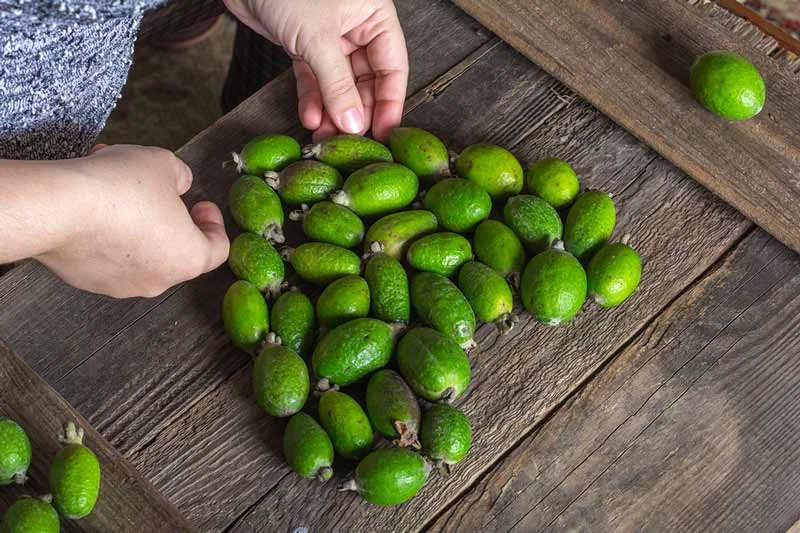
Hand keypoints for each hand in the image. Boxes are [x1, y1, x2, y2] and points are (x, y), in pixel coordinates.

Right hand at [36, 145, 228, 297]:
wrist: (57, 210)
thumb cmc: (121, 187)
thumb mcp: (163, 164)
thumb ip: (180, 175)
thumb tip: (179, 183)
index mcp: (189, 258)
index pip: (217, 249)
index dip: (213, 224)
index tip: (201, 203)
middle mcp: (159, 280)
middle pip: (175, 250)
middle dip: (169, 218)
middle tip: (158, 191)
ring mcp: (122, 285)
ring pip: (139, 251)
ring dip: (136, 221)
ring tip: (117, 186)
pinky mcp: (88, 281)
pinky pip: (107, 256)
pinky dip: (107, 233)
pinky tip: (91, 204)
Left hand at [224, 0, 408, 141]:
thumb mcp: (318, 38)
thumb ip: (337, 84)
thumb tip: (353, 123)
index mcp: (375, 15)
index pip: (393, 67)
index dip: (390, 103)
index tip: (384, 134)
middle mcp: (357, 27)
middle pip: (367, 80)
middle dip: (356, 112)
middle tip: (350, 140)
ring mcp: (330, 38)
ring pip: (339, 84)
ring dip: (333, 112)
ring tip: (325, 137)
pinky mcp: (305, 45)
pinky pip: (315, 79)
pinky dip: (313, 100)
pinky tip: (311, 118)